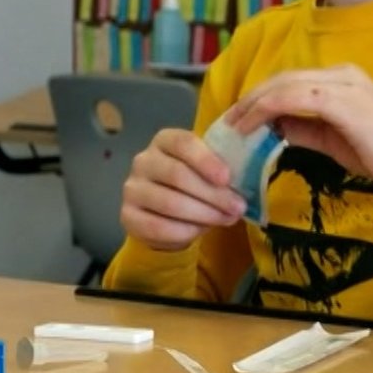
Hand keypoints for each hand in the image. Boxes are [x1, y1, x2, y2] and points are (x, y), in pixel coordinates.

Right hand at [120, 128, 246, 251]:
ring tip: (226, 219)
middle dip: (212, 194)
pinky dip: (185, 231)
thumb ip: (222, 169)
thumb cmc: (195, 184)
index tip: (227, 178)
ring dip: (203, 214)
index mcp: (165, 141)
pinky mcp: (128, 215)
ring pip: (169, 202)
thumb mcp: (209, 170)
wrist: (168, 215)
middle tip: (237, 207)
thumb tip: (244, 182)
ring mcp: (132, 188)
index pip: (183, 143)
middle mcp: (143, 161)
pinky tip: (201, 231)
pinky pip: (157, 226)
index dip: (206, 160)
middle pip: (177, 175)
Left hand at [224, 64, 372, 180]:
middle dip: (252, 97)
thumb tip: (275, 127)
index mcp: (342, 79)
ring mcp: (341, 83)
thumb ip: (306, 129)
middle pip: (284, 77)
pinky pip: (294, 97)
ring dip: (254, 103)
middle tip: (229, 119)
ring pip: (285, 84)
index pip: (292, 80)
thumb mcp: (334, 140)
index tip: (240, 116)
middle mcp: (341, 74)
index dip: (262, 95)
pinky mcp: (339, 100)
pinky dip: (268, 109)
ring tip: (235, 124)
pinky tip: (253, 126)